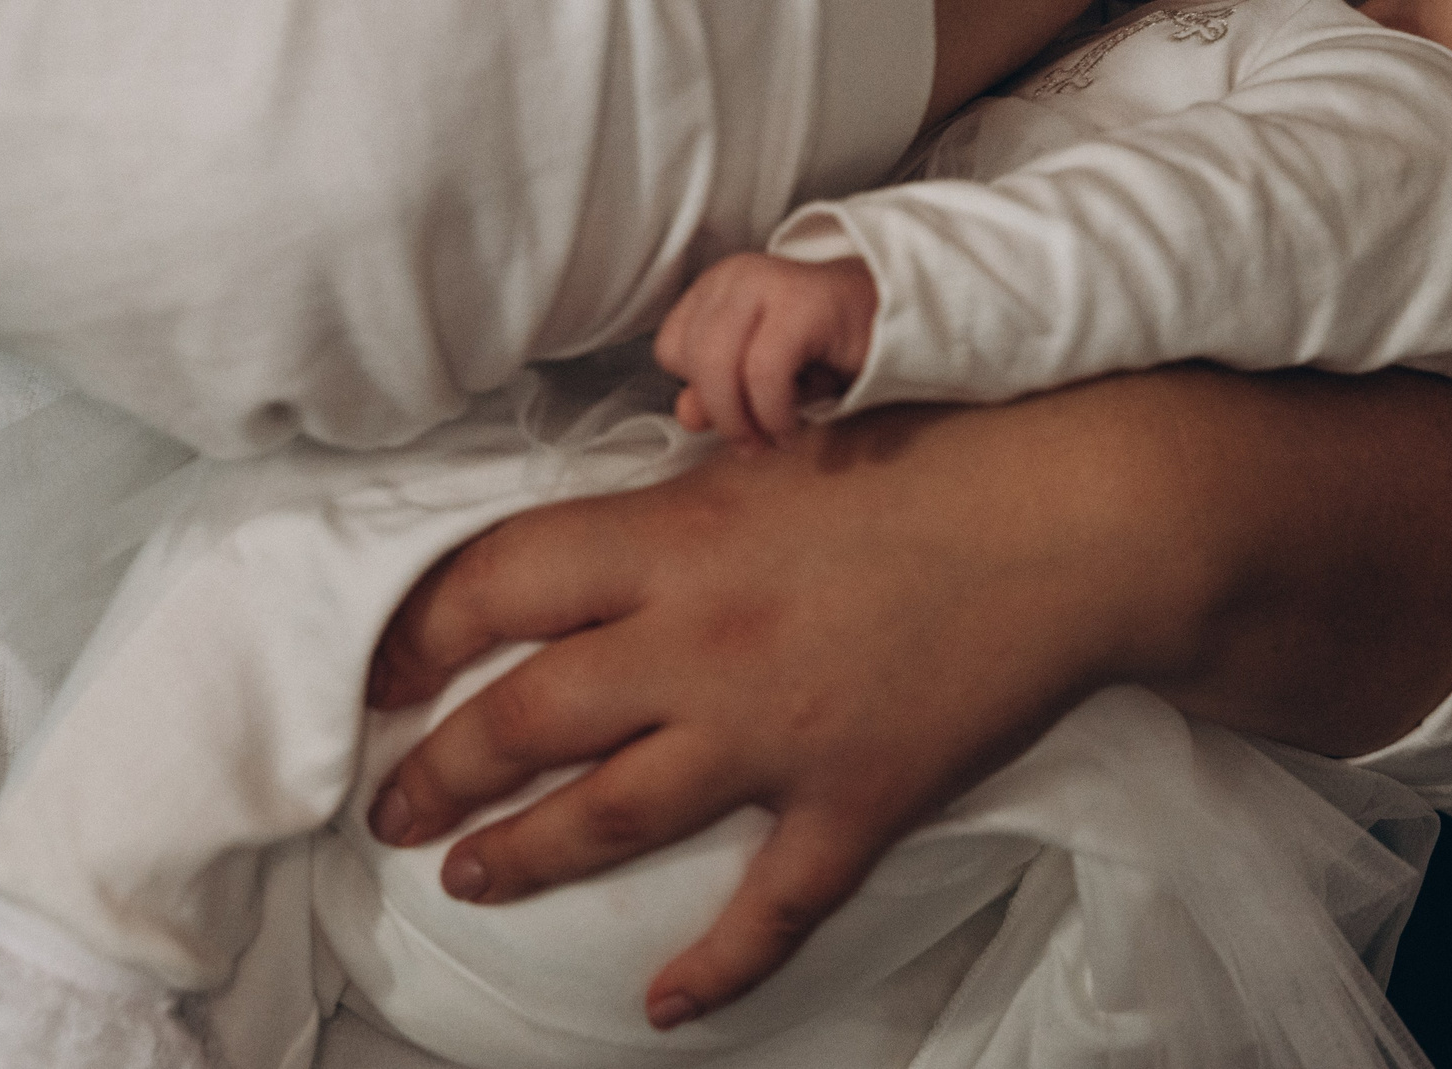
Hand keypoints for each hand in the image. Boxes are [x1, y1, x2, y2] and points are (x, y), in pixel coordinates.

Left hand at [362, 387, 1207, 1030]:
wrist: (1073, 519)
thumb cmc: (930, 455)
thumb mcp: (773, 449)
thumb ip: (671, 502)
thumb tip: (587, 541)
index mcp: (674, 538)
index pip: (495, 586)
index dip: (413, 634)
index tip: (379, 671)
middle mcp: (702, 642)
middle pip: (524, 720)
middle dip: (439, 769)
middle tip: (393, 803)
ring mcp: (776, 733)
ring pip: (611, 816)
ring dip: (525, 854)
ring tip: (470, 874)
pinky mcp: (854, 800)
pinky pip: (769, 907)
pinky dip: (714, 964)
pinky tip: (663, 1003)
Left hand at [654, 253, 878, 448]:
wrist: (897, 319)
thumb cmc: (828, 348)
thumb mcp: (762, 377)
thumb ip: (718, 393)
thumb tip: (687, 414)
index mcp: (717, 287)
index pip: (670, 348)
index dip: (699, 389)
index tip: (736, 412)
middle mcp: (736, 276)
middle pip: (688, 358)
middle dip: (719, 413)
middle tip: (751, 444)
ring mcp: (767, 281)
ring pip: (717, 364)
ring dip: (743, 418)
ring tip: (772, 438)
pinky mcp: (802, 301)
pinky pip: (763, 371)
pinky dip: (773, 413)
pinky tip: (791, 429)